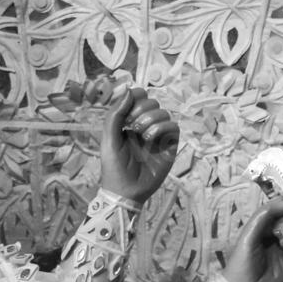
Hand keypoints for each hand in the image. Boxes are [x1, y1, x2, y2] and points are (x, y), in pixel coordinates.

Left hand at [100, 86, 179, 204]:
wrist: (125, 192)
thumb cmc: (114, 168)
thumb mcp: (109, 140)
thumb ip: (115, 115)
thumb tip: (128, 90)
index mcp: (128, 123)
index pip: (138, 98)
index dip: (136, 97)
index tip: (127, 110)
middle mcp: (144, 127)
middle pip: (151, 102)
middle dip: (141, 110)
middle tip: (132, 126)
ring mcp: (158, 136)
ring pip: (163, 112)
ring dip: (151, 120)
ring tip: (141, 136)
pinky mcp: (169, 146)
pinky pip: (173, 126)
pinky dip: (162, 128)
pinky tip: (150, 139)